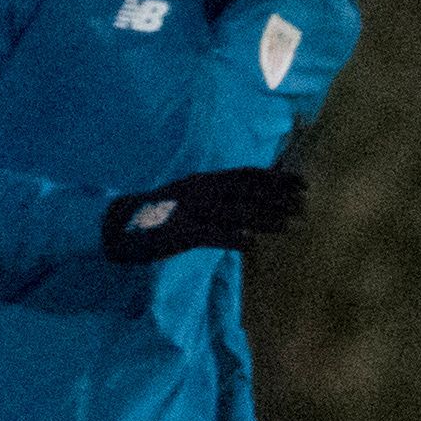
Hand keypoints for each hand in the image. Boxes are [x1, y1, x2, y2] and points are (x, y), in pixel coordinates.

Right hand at [102, 165, 306, 262]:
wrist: (115, 225)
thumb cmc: (155, 214)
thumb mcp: (187, 197)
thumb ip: (215, 198)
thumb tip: (248, 203)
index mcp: (202, 180)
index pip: (246, 175)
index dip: (276, 178)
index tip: (302, 183)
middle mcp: (200, 191)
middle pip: (247, 191)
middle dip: (278, 197)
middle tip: (304, 204)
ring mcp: (190, 210)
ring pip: (236, 212)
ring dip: (264, 218)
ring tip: (288, 225)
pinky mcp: (180, 232)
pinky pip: (212, 235)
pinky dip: (232, 239)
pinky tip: (251, 245)